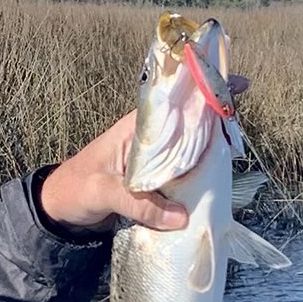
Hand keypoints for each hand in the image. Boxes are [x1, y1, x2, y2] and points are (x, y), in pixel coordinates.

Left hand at [38, 75, 248, 233]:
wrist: (59, 210)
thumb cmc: (74, 189)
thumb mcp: (103, 193)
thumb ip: (139, 203)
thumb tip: (181, 217)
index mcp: (135, 129)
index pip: (174, 102)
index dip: (204, 90)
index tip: (238, 84)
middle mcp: (150, 139)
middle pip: (191, 124)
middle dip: (218, 120)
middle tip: (243, 127)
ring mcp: (154, 160)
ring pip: (192, 150)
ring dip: (213, 152)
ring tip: (237, 154)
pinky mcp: (156, 181)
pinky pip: (184, 175)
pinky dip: (200, 179)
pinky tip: (218, 183)